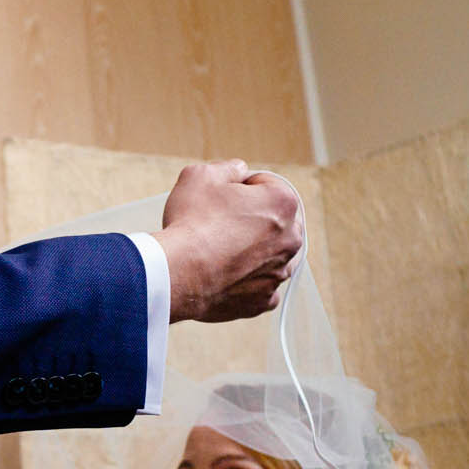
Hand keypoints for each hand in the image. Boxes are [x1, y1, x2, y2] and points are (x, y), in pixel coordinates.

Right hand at [152, 159, 305, 322]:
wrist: (177, 273)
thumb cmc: (190, 223)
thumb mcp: (202, 175)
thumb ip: (228, 168)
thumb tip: (238, 171)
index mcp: (283, 203)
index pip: (266, 184)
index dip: (239, 187)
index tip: (220, 197)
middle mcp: (291, 239)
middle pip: (272, 221)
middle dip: (250, 220)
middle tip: (217, 224)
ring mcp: (279, 273)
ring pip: (268, 255)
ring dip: (249, 251)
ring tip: (216, 252)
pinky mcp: (264, 300)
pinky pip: (259, 286)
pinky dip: (245, 282)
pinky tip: (223, 275)